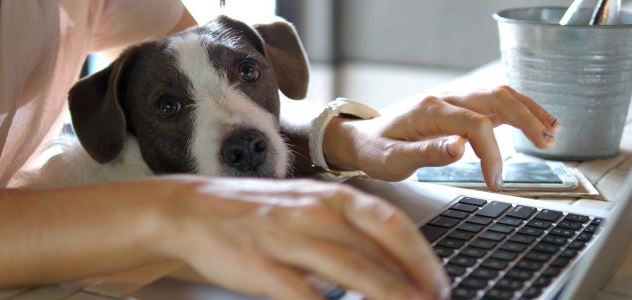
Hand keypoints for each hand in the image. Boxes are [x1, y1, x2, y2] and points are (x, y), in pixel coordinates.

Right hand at [156, 176, 448, 299]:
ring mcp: (288, 239)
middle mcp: (315, 213)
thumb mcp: (306, 207)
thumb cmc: (256, 211)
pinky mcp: (262, 267)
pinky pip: (306, 296)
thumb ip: (346, 229)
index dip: (422, 257)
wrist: (193, 209)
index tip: (438, 283)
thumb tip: (390, 258)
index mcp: (330, 197)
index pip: (391, 224)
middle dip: (414, 283)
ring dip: (387, 296)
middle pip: (378, 250)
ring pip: (351, 271)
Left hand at [324, 85, 559, 190]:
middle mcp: (445, 99)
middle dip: (525, 119)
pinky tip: (535, 124)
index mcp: (430, 111)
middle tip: (546, 144)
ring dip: (527, 110)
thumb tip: (460, 148)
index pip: (476, 124)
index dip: (492, 153)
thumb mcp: (392, 160)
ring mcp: (452, 101)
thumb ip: (426, 153)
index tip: (495, 181)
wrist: (361, 138)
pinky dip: (517, 110)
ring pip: (498, 94)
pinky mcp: (457, 108)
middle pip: (495, 97)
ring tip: (552, 131)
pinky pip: (492, 102)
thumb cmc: (375, 151)